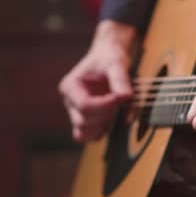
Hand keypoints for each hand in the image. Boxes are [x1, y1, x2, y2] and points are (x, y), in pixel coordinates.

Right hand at [58, 20, 135, 141]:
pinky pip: (92, 137)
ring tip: (115, 109)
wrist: (109, 60)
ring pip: (85, 134)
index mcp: (70, 87)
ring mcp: (77, 114)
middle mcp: (70, 103)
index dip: (104, 105)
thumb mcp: (116, 63)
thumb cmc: (109, 59)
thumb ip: (120, 79)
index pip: (84, 105)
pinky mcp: (88, 122)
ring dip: (104, 125)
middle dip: (105, 114)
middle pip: (83, 122)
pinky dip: (105, 130)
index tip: (119, 97)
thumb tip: (125, 97)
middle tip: (119, 101)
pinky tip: (115, 116)